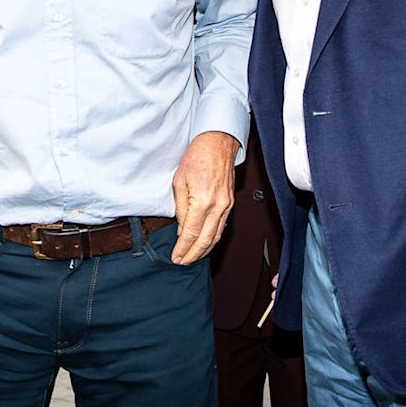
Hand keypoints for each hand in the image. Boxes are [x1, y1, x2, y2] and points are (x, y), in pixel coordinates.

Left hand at [170, 131, 239, 264]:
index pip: (191, 234)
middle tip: (182, 262)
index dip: (183, 249)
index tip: (176, 257)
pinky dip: (213, 238)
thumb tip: (180, 228)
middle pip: (206, 240)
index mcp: (203, 201)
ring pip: (217, 236)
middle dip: (193, 255)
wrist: (218, 143)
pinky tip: (205, 242)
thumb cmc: (197, 157)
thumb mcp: (179, 181)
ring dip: (204, 250)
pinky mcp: (230, 203)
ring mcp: (226, 205)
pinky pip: (222, 226)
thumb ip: (180, 208)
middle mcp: (218, 206)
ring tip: (192, 257)